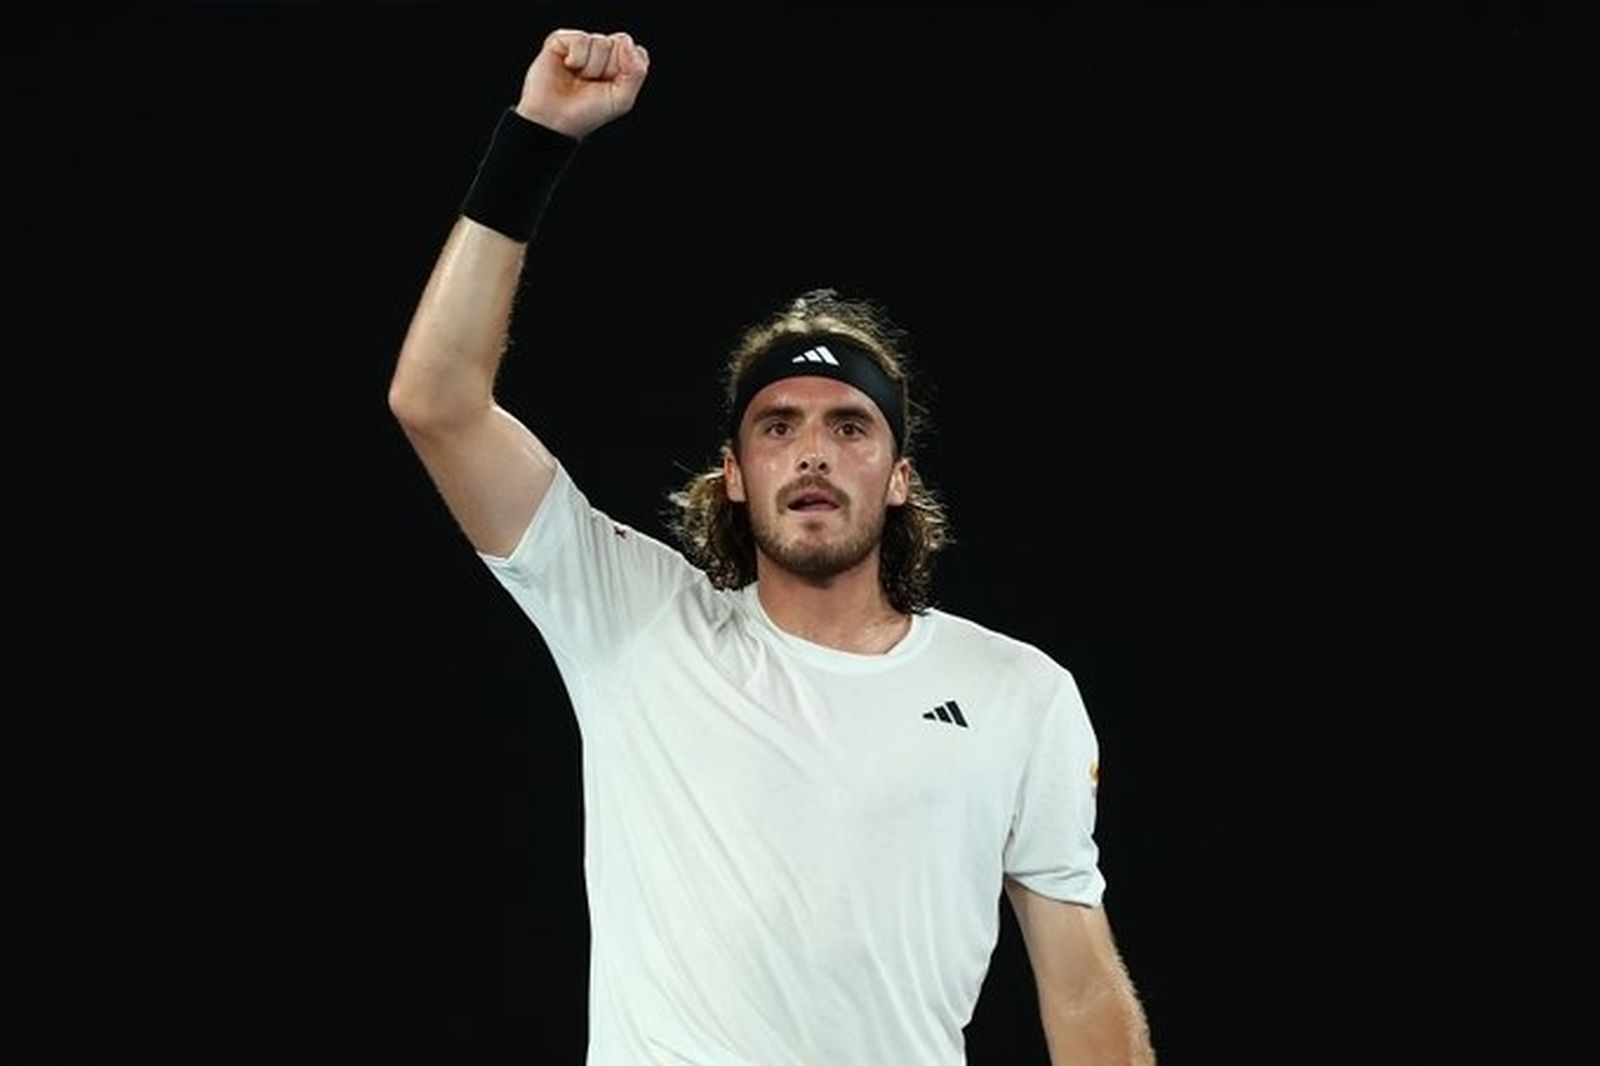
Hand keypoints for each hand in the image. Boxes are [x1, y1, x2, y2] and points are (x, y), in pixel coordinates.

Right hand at [515, 29, 649, 139]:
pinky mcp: (562, 40)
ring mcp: (582, 44)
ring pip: (600, 42)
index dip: (626, 71)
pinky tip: (568, 67)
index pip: (637, 52)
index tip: (610, 87)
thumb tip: (626, 42)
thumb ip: (636, 72)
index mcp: (620, 64)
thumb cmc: (586, 112)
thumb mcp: (622, 100)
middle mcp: (602, 51)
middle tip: (591, 84)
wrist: (554, 120)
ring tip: (578, 79)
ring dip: (590, 68)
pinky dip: (576, 58)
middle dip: (607, 69)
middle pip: (619, 44)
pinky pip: (581, 39)